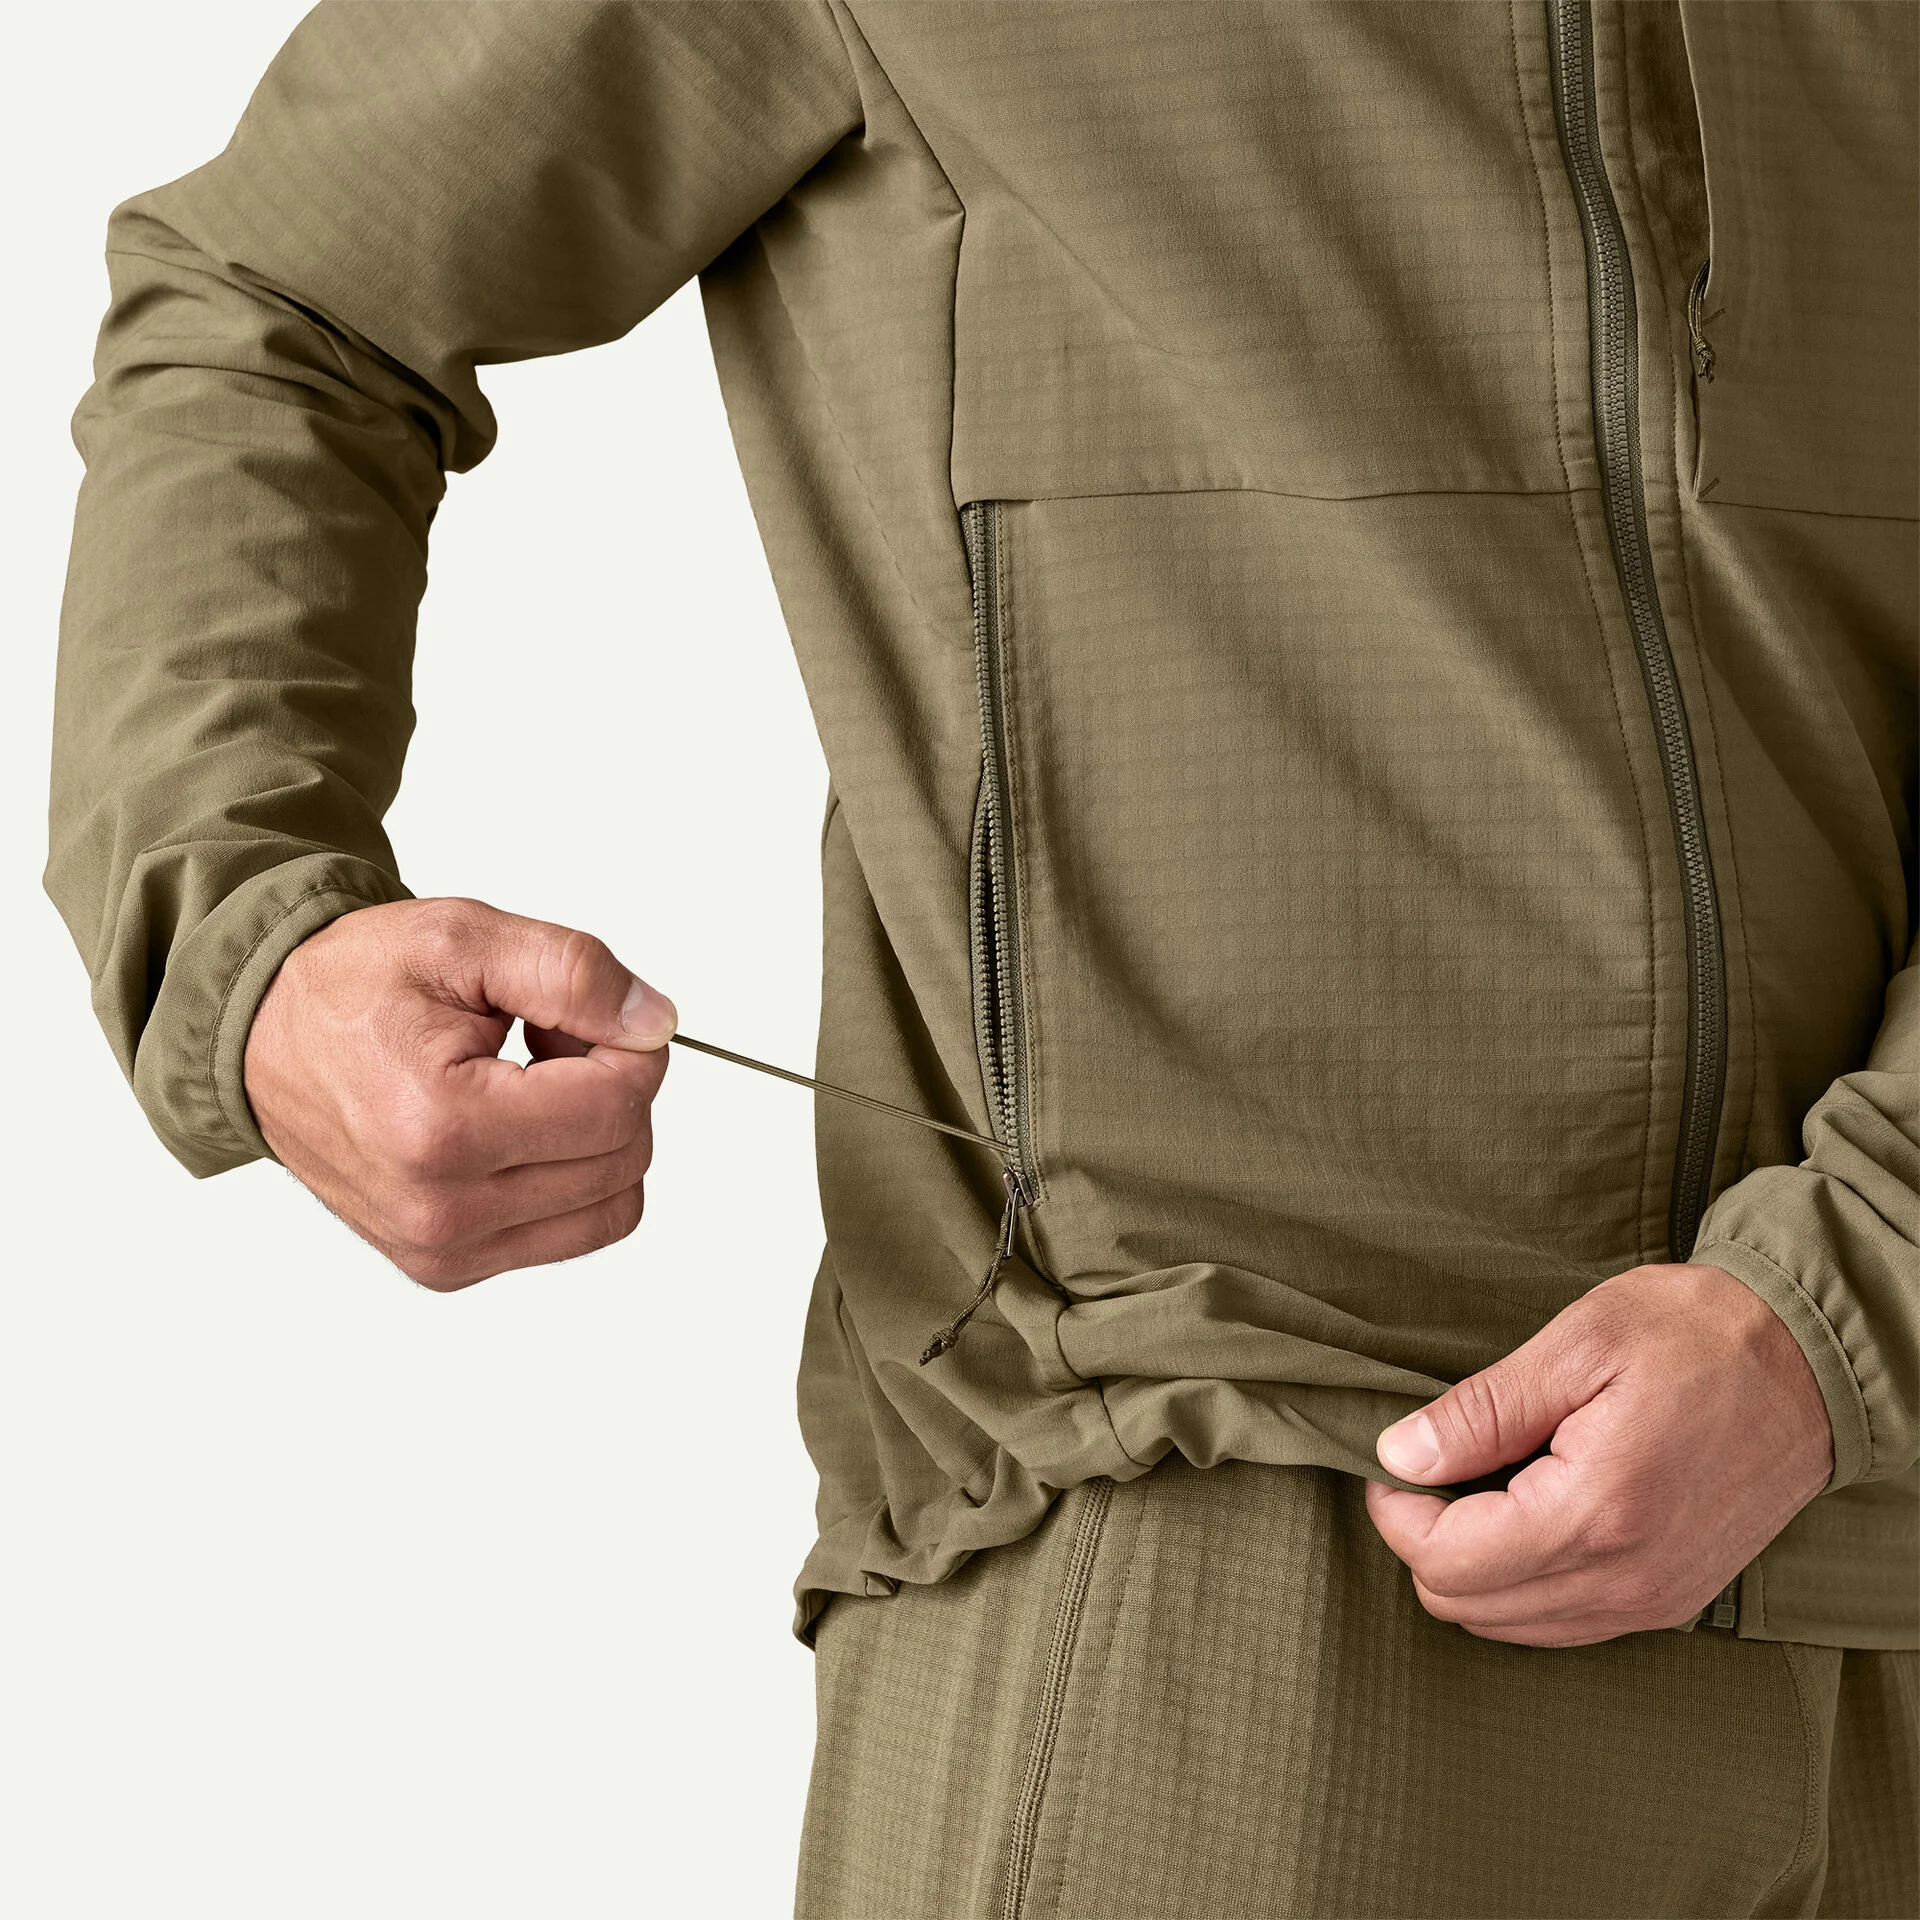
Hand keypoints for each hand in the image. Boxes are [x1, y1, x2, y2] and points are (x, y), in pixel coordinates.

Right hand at [243, 897, 676, 1288]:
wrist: (260, 1038)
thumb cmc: (351, 987)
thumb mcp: (463, 939)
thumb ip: (574, 974)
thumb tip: (656, 1024)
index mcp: (440, 1127)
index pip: (619, 1105)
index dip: (630, 1044)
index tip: (586, 1011)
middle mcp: (440, 1210)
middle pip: (625, 1157)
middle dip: (612, 1085)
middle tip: (548, 1036)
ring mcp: (442, 1251)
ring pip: (612, 1205)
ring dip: (597, 1135)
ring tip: (531, 1082)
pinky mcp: (446, 1268)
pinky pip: (570, 1231)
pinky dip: (569, 1175)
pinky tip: (515, 1125)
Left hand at [1364, 1263, 1833, 1645]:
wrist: (1808, 1361)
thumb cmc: (1694, 1334)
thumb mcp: (1576, 1345)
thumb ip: (1480, 1412)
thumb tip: (1399, 1456)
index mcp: (1597, 1513)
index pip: (1448, 1563)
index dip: (1398, 1514)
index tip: (1394, 1464)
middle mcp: (1628, 1579)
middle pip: (1469, 1606)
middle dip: (1427, 1541)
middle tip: (1431, 1469)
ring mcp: (1654, 1600)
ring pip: (1511, 1626)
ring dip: (1472, 1565)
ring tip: (1481, 1484)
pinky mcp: (1670, 1600)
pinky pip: (1562, 1622)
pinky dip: (1521, 1581)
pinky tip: (1526, 1511)